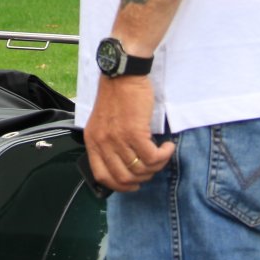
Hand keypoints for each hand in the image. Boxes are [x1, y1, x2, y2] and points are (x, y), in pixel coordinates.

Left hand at [84, 76, 173, 192]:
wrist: (122, 74)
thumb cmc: (116, 95)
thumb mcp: (103, 122)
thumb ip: (108, 143)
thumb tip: (124, 165)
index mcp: (93, 141)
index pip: (102, 176)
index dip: (120, 186)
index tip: (132, 184)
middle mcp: (103, 142)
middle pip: (123, 177)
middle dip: (142, 179)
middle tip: (151, 168)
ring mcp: (118, 138)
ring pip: (140, 169)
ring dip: (156, 166)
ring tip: (161, 155)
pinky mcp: (134, 132)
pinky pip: (152, 157)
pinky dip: (163, 156)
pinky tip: (166, 147)